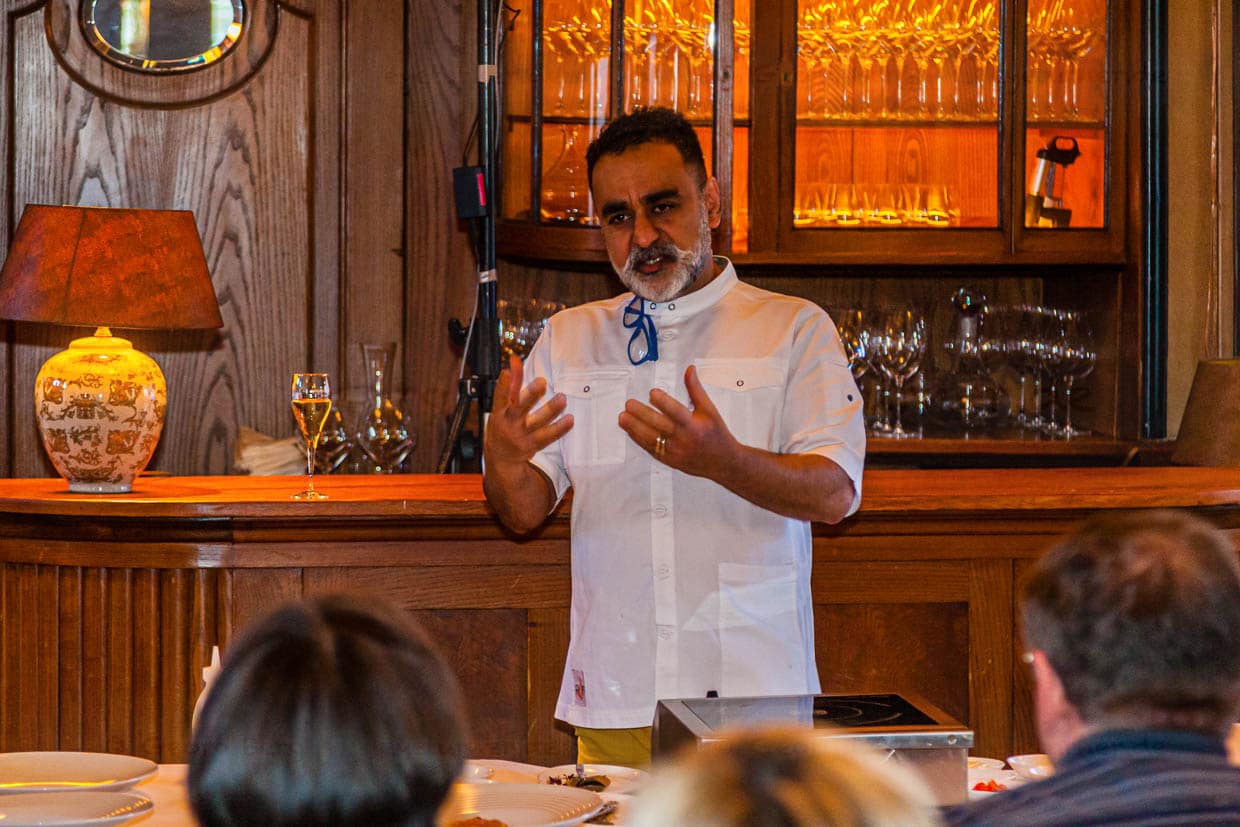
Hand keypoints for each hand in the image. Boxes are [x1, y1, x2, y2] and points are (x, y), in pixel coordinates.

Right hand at [485, 355, 572, 468]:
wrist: (501, 457)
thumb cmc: (502, 425)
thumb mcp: (500, 406)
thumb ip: (510, 384)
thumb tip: (515, 360)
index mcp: (499, 412)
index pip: (500, 396)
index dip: (503, 384)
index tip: (507, 371)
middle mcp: (509, 423)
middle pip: (520, 409)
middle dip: (530, 395)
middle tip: (541, 382)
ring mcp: (522, 435)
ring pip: (537, 423)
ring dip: (551, 410)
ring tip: (562, 398)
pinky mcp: (533, 445)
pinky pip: (548, 437)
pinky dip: (560, 428)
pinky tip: (569, 419)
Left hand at [617, 365, 737, 476]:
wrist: (723, 462)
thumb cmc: (716, 433)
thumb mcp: (709, 410)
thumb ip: (696, 390)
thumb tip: (689, 369)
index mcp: (695, 426)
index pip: (677, 412)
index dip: (664, 402)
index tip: (652, 392)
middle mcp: (684, 439)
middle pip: (660, 425)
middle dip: (642, 414)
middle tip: (629, 404)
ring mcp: (675, 452)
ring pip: (651, 439)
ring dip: (635, 428)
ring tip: (622, 417)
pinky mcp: (669, 460)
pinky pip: (651, 449)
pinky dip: (639, 439)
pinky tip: (629, 430)